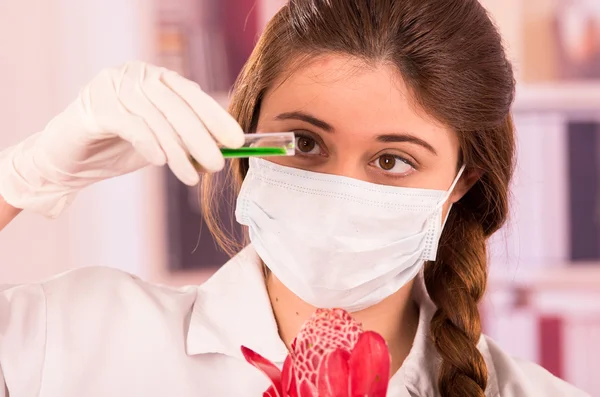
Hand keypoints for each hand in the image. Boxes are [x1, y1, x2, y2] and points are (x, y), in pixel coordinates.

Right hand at [0, 61, 243, 217]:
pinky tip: (161, 162)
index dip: (216, 117)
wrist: (68, 160)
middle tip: (219, 163)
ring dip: (178, 150)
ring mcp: (113, 86)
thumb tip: (222, 151)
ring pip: (156, 118)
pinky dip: (149, 144)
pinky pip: (130, 124)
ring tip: (192, 176)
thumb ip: (186, 141)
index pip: (192, 94)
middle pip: (177, 105)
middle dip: (202, 137)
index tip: (236, 140)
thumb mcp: (160, 144)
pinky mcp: (94, 106)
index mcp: (154, 78)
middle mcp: (135, 75)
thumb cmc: (117, 149)